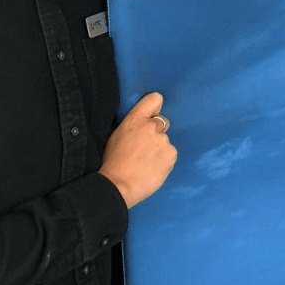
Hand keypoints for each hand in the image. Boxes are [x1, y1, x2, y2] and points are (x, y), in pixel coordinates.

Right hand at [100, 92, 177, 208]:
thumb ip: (133, 126)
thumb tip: (143, 123)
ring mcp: (163, 140)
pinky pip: (170, 155)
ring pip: (165, 143)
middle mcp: (151, 126)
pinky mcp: (171, 154)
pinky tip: (151, 169)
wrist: (118, 186)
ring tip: (144, 164)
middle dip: (154, 134)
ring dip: (159, 150)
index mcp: (134, 119)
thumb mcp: (116, 136)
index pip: (154, 99)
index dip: (155, 107)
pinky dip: (164, 161)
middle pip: (160, 125)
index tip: (153, 115)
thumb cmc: (112, 163)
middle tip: (142, 150)